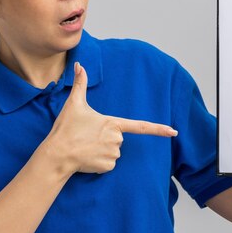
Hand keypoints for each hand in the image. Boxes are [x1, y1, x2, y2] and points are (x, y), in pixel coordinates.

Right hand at [45, 61, 177, 174]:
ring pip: (113, 152)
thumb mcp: (74, 104)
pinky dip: (98, 162)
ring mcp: (113, 154)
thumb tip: (79, 65)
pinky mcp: (107, 167)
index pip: (141, 126)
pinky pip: (108, 164)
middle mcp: (117, 139)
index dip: (158, 129)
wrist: (57, 154)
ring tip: (85, 147)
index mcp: (113, 123)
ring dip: (102, 150)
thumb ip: (80, 84)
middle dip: (106, 138)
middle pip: (118, 138)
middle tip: (87, 136)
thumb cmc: (66, 128)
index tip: (174, 132)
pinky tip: (87, 157)